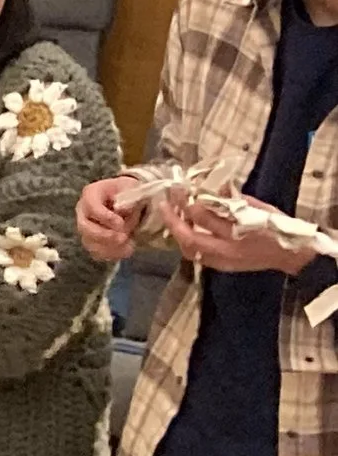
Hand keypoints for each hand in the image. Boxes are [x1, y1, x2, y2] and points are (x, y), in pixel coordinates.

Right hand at [76, 175, 143, 263]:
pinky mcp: (92, 241)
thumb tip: (122, 210)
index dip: (104, 217)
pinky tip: (127, 249)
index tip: (120, 222)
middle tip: (123, 237)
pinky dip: (112, 254)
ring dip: (110, 247)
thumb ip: (127, 197)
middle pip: (84, 227)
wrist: (128, 201)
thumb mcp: (130, 188)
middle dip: (104, 235)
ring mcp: (86, 227)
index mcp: (91, 193)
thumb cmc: (127, 191)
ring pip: (89, 242)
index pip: (91, 206)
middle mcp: (83, 211)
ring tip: (130, 245)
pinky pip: (96, 253)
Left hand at [167, 198, 317, 275]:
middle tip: (164, 203)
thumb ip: (232, 200)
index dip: (191, 205)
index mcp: (239, 233)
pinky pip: (197, 256)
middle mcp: (228, 251)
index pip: (206, 220)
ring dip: (177, 232)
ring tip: (169, 214)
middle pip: (191, 240)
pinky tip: (182, 230)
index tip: (181, 191)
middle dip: (173, 221)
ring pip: (190, 250)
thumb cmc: (278, 228)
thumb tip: (211, 188)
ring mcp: (224, 262)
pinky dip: (186, 242)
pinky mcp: (223, 267)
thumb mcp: (258, 209)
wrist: (293, 255)